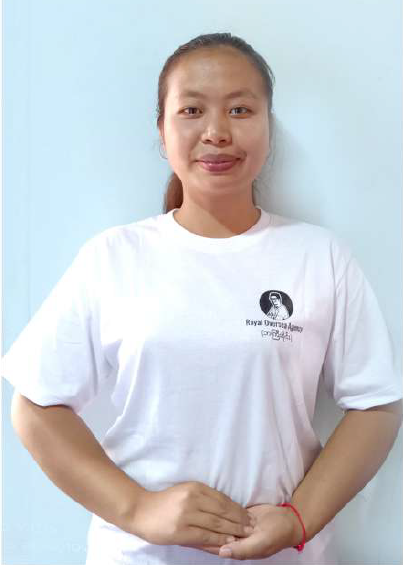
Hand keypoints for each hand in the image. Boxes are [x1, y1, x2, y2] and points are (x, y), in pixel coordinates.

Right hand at [126, 481, 253, 547]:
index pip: (222, 499)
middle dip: (239, 520)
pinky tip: (228, 542)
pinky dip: (219, 539)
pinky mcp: (181, 531)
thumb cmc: (165, 503)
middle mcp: (192, 499)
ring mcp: (187, 515)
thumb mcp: (185, 492)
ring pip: (216, 524)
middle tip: (252, 527)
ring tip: (244, 535)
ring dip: (233, 531)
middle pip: (222, 511)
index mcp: (195, 488)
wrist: (141, 511)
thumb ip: (203, 499)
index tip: (248, 515)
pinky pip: (205, 536)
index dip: (237, 508)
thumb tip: (227, 509)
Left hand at [179, 503, 302, 559]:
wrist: (289, 520)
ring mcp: (235, 527)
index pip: (214, 546)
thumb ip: (242, 549)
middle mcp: (234, 539)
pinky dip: (215, 511)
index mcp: (237, 550)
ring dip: (206, 519)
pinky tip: (204, 505)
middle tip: (184, 517)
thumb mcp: (261, 543)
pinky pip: (224, 515)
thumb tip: (222, 552)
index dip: (201, 540)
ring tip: (189, 510)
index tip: (187, 532)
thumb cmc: (276, 534)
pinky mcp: (238, 515)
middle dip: (200, 528)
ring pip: (217, 524)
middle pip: (212, 535)